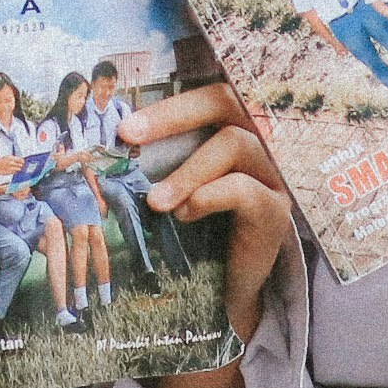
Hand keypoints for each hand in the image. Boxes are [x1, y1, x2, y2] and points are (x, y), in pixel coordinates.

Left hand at [119, 86, 298, 387]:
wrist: (222, 293)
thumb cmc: (196, 229)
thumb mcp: (177, 184)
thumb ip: (161, 156)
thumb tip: (108, 136)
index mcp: (240, 127)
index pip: (212, 95)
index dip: (171, 105)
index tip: (126, 127)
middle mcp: (265, 143)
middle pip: (228, 102)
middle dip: (174, 116)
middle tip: (129, 136)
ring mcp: (276, 176)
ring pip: (235, 145)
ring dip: (187, 170)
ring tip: (156, 201)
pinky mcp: (279, 211)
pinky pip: (245, 189)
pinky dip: (209, 195)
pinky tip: (185, 214)